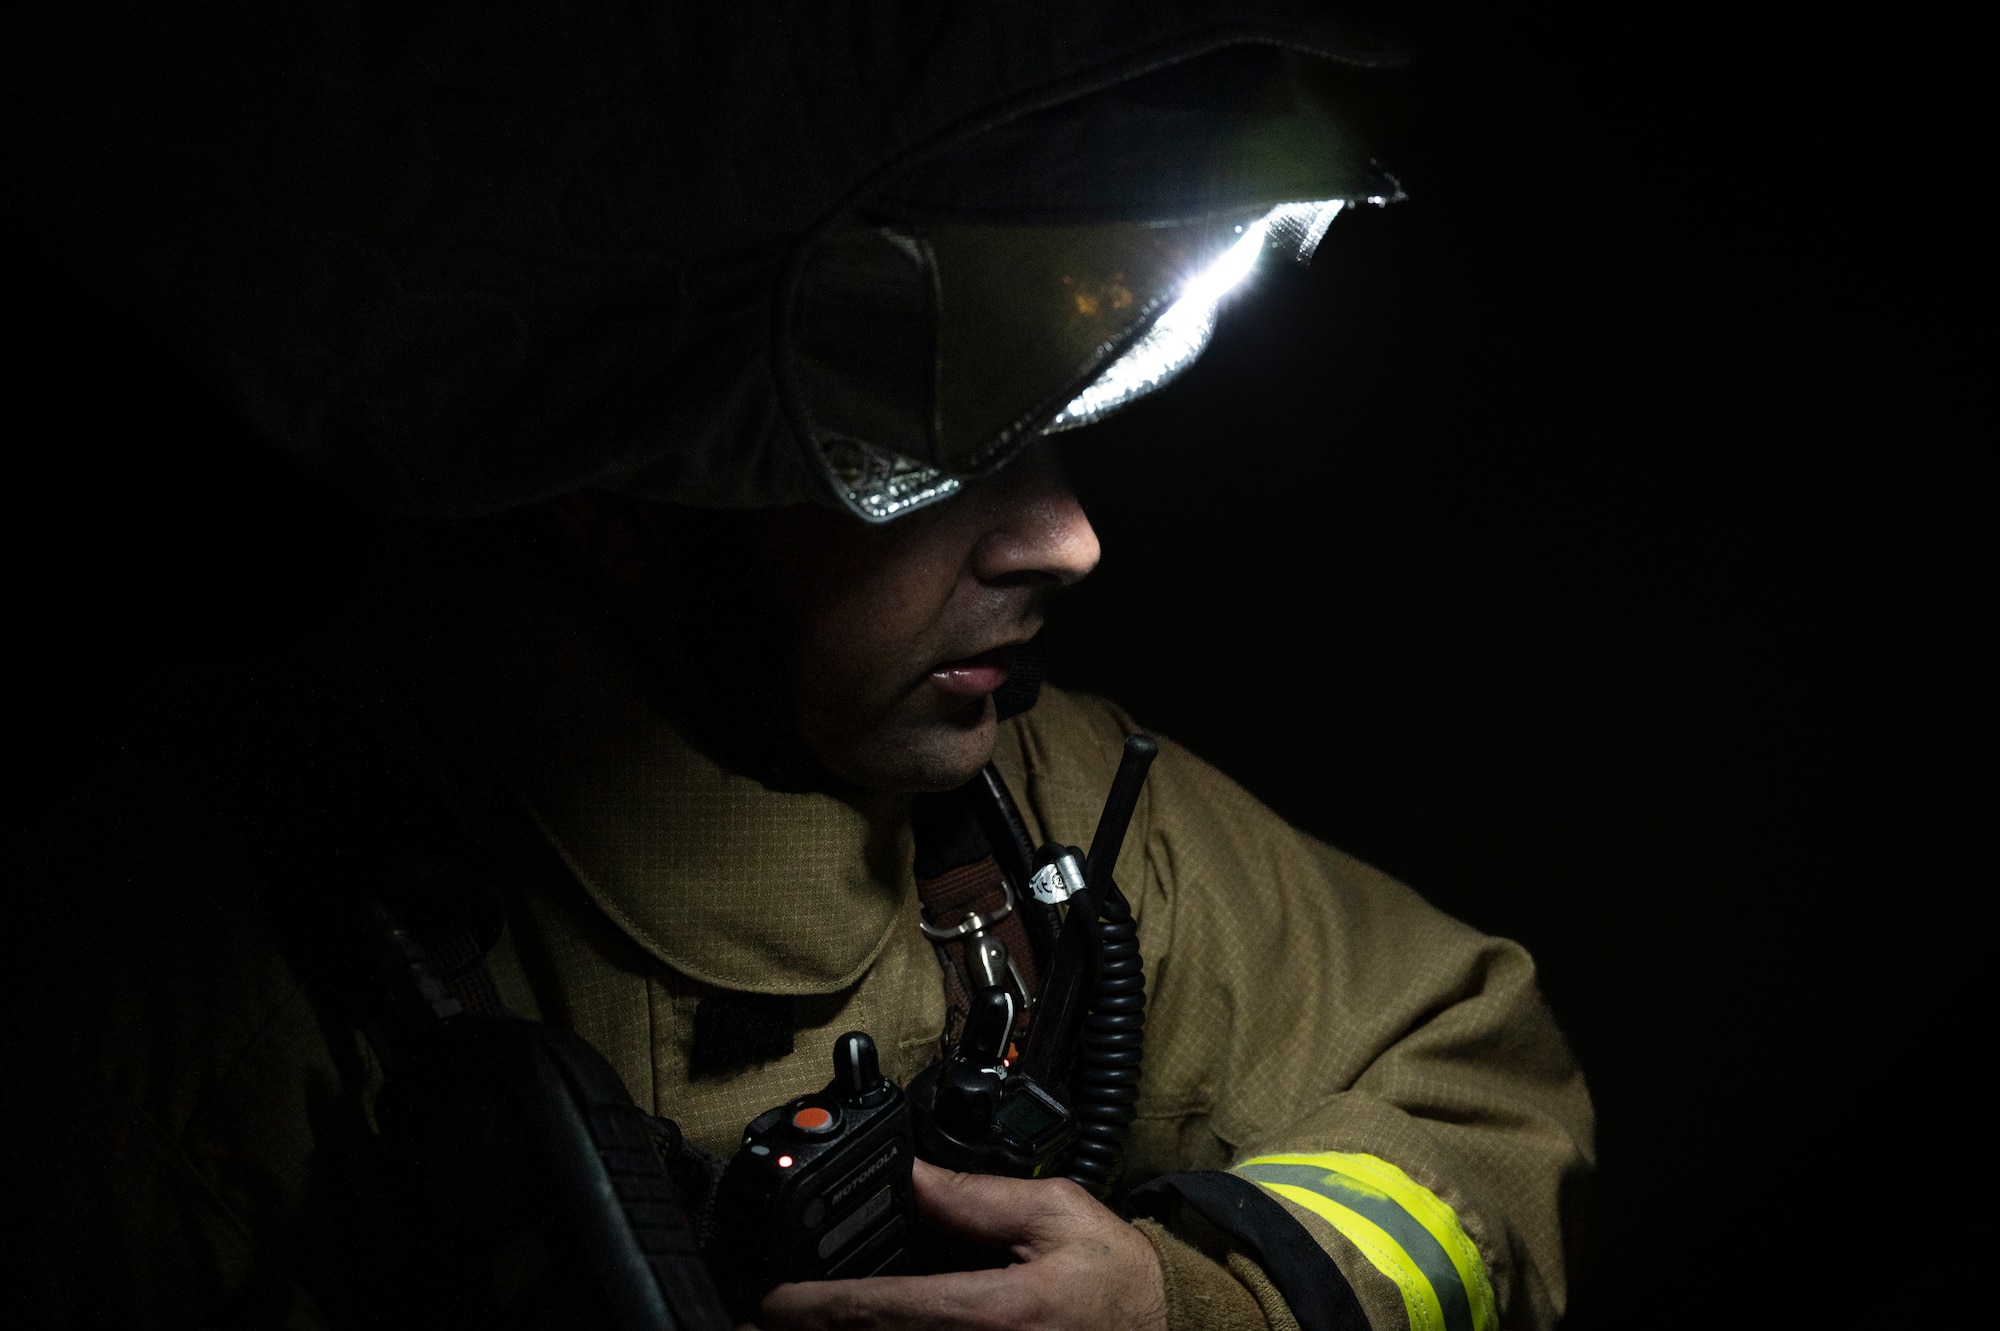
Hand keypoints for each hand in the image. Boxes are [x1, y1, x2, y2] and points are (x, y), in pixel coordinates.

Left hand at [751, 1159, 1167, 1330]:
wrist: (1169, 1328)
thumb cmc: (1116, 1278)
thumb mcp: (1055, 1212)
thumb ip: (972, 1197)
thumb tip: (906, 1175)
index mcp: (996, 1313)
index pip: (883, 1311)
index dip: (814, 1309)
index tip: (769, 1303)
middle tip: (758, 1319)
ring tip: (792, 1326)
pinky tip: (859, 1328)